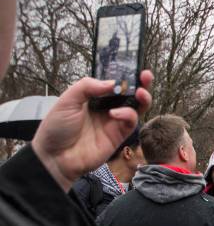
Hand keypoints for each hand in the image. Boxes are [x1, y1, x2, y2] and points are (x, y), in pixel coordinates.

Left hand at [32, 71, 153, 191]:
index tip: (134, 69)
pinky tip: (115, 113)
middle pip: (130, 95)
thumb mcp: (67, 100)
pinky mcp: (118, 136)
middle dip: (141, 85)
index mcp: (94, 97)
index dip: (125, 76)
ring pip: (136, 108)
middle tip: (146, 76)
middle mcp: (107, 108)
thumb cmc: (57, 128)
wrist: (55, 157)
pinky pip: (130, 122)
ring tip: (140, 92)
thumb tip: (112, 83)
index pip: (114, 84)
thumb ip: (87, 87)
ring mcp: (114, 122)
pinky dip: (127, 115)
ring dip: (142, 99)